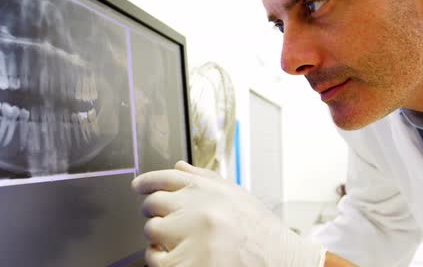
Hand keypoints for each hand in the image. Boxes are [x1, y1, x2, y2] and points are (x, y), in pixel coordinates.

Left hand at [131, 161, 325, 265]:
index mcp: (209, 190)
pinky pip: (156, 260)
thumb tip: (177, 166)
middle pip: (152, 205)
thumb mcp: (236, 196)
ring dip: (161, 241)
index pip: (165, 177)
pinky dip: (163, 262)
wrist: (283, 263)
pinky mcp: (189, 264)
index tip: (138, 187)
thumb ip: (204, 179)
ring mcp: (193, 237)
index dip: (147, 182)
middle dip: (157, 215)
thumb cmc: (261, 233)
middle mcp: (199, 209)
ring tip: (183, 246)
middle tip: (170, 226)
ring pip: (152, 233)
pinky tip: (181, 260)